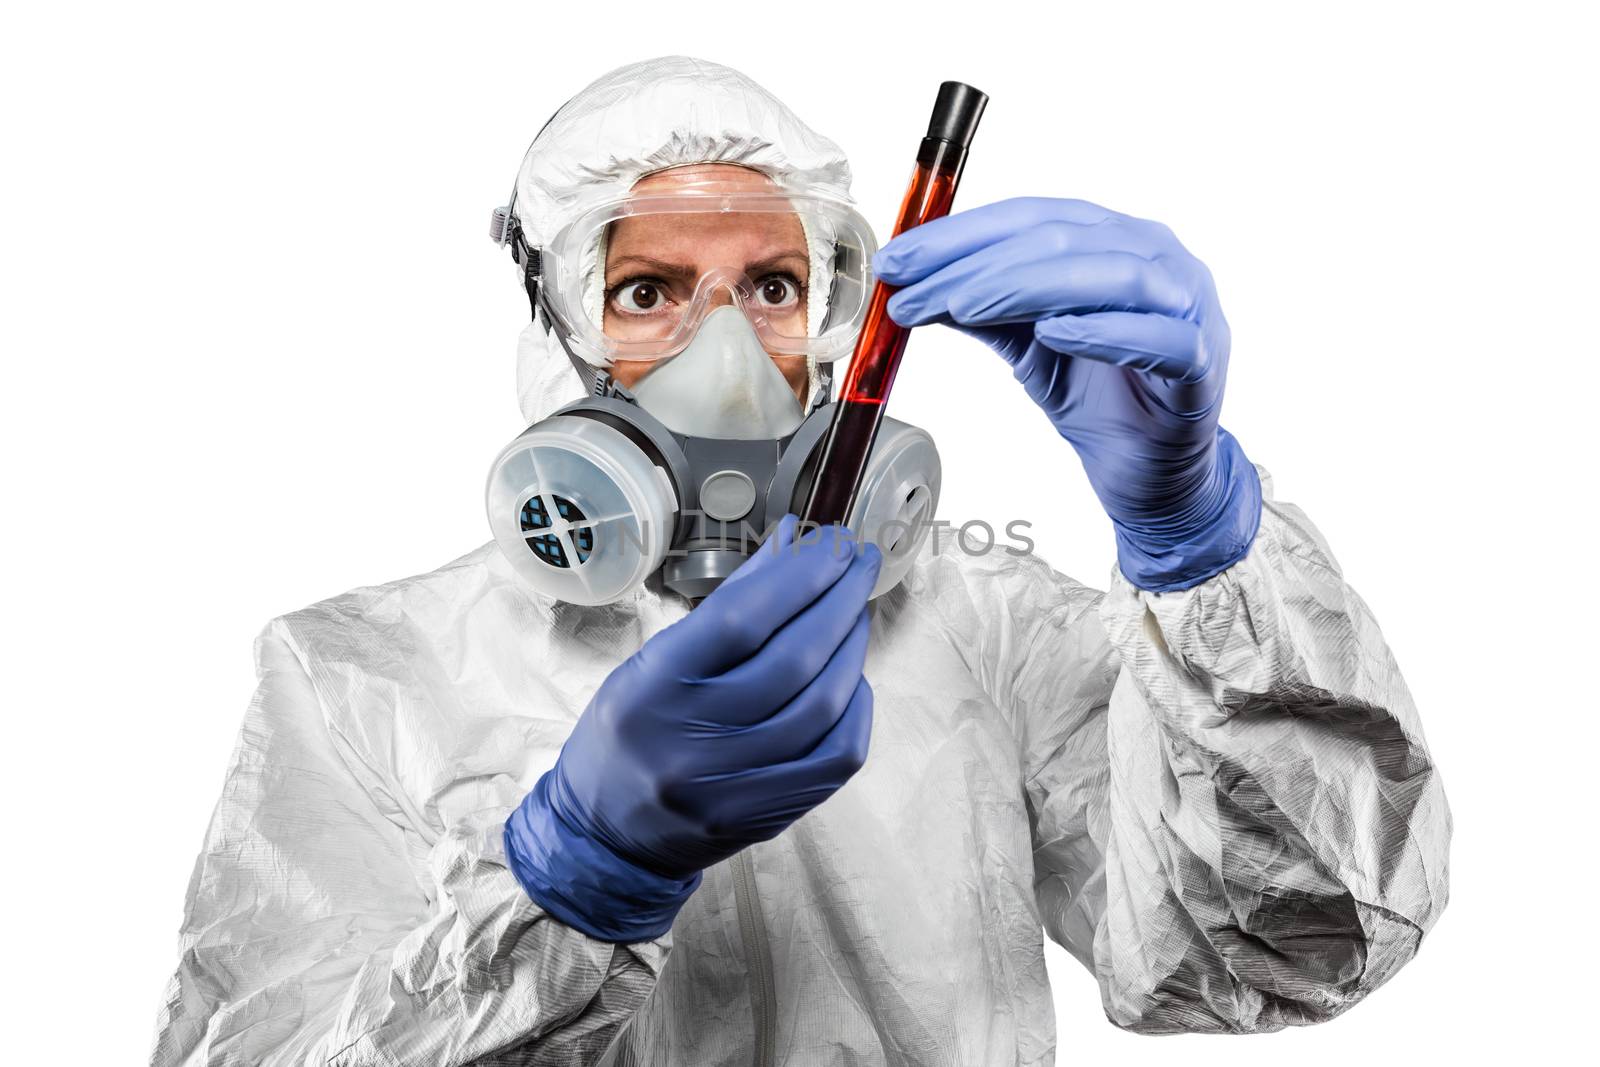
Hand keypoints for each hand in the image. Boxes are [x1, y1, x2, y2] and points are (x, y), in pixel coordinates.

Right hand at [505, 516, 880, 941]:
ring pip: (822, 705)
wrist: (606, 834)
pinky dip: (856, 708)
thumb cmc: (630, 732)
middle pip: (792, 659)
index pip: (741, 620)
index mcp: (653, 688)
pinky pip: (836, 756)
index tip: (832, 544)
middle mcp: (692, 739)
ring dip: (851, 648)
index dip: (799, 576)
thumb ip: (728, 605)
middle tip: (860, 564)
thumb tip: (792, 543)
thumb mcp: (654, 660)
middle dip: (839, 600)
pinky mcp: (765, 816)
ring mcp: (732, 785)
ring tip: (856, 614)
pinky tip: (853, 679)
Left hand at [872, 197, 1260, 590]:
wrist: (1150, 474)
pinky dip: (1104, 331)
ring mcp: (1188, 306)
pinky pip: (1160, 337)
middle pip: (1062, 240)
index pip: (1031, 217)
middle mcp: (1155, 258)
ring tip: (965, 304)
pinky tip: (1054, 333)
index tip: (898, 259)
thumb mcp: (1024, 347)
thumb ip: (982, 311)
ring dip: (1028, 286)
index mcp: (1112, 240)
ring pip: (1112, 276)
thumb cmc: (1099, 398)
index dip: (959, 234)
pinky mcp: (1203, 362)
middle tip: (914, 288)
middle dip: (976, 263)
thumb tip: (913, 285)